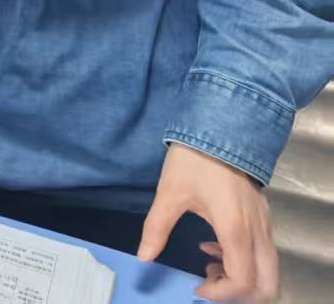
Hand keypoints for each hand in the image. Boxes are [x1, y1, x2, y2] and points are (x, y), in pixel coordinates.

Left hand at [138, 143, 277, 301]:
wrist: (220, 125)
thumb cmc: (194, 159)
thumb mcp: (169, 193)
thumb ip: (156, 228)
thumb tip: (143, 256)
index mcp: (235, 230)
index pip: (243, 281)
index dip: (222, 294)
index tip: (198, 287)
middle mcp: (257, 231)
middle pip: (267, 283)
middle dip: (241, 294)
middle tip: (210, 284)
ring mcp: (264, 222)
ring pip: (269, 268)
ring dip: (243, 277)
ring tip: (209, 266)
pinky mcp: (262, 214)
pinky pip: (263, 251)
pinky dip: (244, 260)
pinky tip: (213, 246)